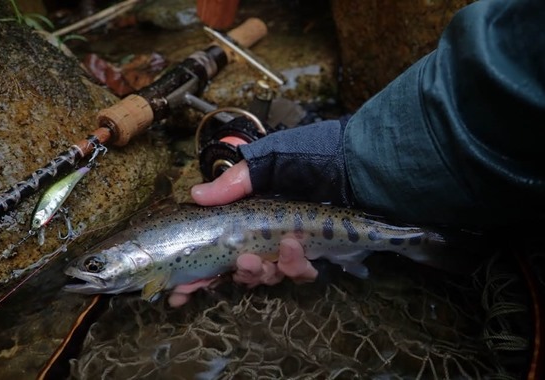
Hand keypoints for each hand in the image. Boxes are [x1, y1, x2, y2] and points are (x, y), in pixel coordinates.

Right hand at [167, 161, 317, 306]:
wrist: (362, 163)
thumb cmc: (315, 155)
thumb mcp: (270, 161)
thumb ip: (236, 182)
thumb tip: (196, 195)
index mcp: (251, 211)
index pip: (220, 243)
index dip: (201, 270)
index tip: (183, 289)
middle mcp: (267, 232)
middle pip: (240, 266)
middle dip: (227, 276)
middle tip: (225, 273)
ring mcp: (291, 245)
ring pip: (267, 274)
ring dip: (258, 273)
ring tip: (257, 260)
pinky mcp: (316, 253)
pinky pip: (299, 274)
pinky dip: (293, 267)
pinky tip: (292, 249)